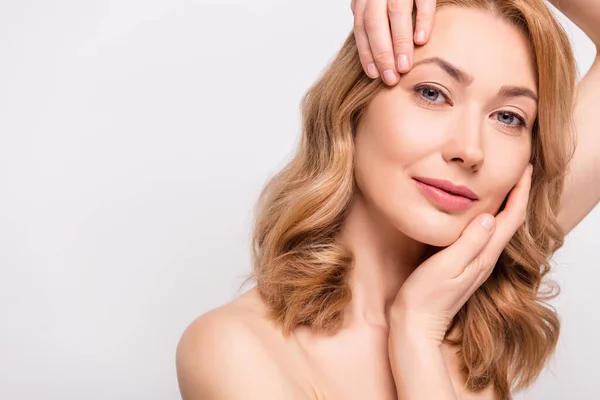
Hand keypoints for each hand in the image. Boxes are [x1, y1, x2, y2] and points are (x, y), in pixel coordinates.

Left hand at [351, 0, 437, 84]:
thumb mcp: (376, 0)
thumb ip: (372, 17)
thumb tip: (370, 50)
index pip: (361, 27)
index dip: (366, 52)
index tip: (374, 75)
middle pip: (374, 23)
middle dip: (382, 53)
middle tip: (391, 78)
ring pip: (395, 13)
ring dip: (399, 43)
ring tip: (405, 67)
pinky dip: (421, 19)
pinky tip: (422, 40)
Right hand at [390, 164, 533, 344]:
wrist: (416, 324)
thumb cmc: (425, 297)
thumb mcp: (446, 266)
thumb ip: (468, 243)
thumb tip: (488, 216)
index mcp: (483, 256)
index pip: (510, 219)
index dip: (520, 192)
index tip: (524, 169)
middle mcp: (485, 260)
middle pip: (510, 222)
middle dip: (518, 195)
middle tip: (518, 171)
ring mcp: (476, 264)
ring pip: (498, 229)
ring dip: (505, 206)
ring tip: (503, 186)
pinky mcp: (464, 266)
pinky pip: (484, 237)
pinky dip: (488, 218)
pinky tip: (478, 213)